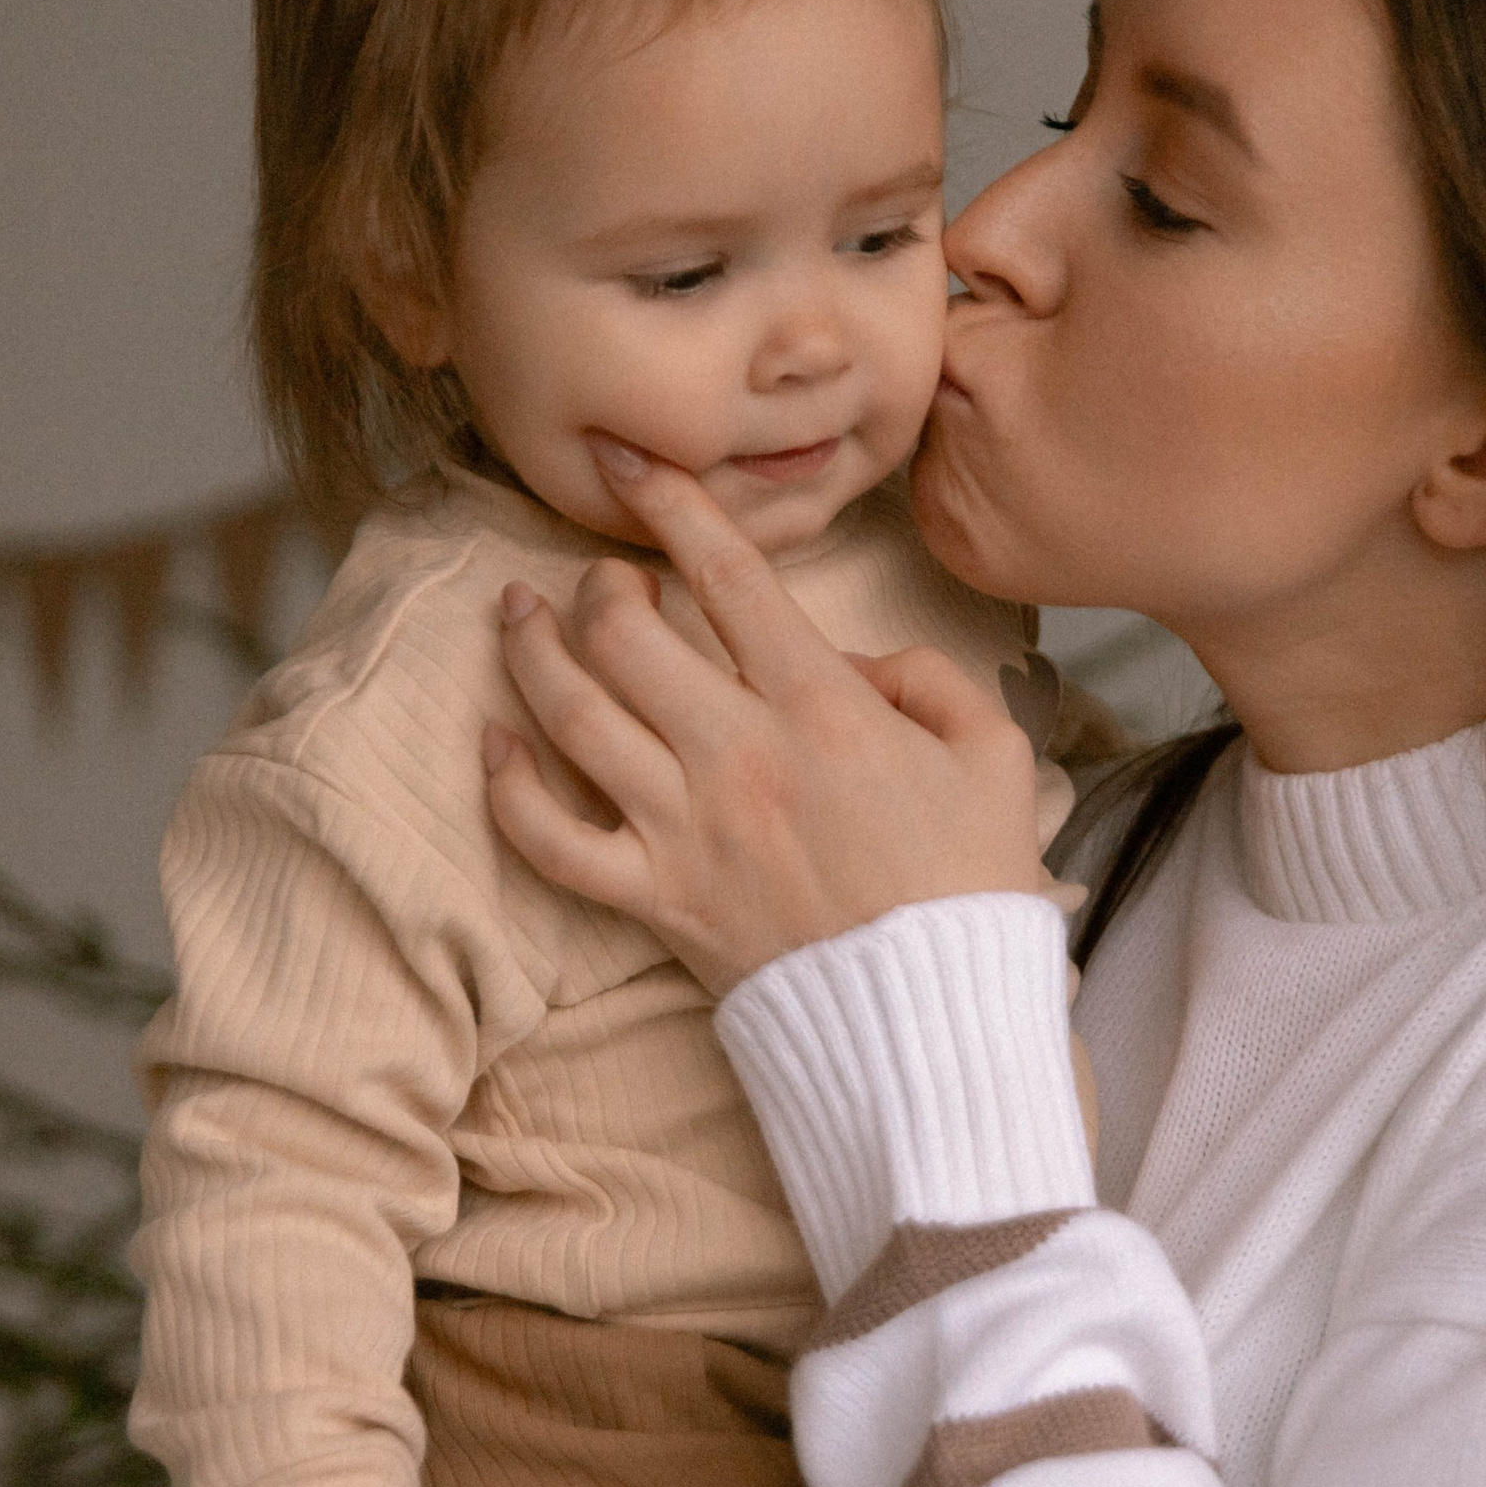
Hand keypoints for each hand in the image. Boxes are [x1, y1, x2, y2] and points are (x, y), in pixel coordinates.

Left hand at [482, 450, 1043, 991]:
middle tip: (606, 577)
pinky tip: (491, 745)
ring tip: (517, 615)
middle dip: (601, 584)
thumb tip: (855, 659)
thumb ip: (929, 680)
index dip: (670, 502)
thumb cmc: (974, 892)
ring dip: (531, 652)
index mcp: (821, 707)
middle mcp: (737, 754)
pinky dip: (506, 790)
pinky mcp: (656, 900)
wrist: (936, 1024)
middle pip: (624, 635)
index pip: (725, 574)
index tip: (632, 462)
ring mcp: (685, 829)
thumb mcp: (994, 758)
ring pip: (571, 716)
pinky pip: (551, 839)